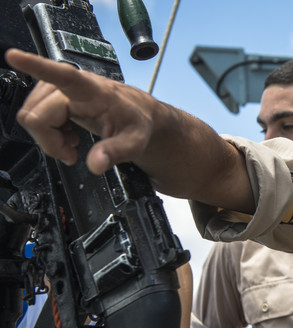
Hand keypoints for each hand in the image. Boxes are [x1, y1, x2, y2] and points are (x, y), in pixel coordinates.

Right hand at [5, 49, 159, 174]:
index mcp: (91, 90)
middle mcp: (71, 86)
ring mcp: (59, 90)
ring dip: (48, 137)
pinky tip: (67, 134)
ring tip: (72, 142)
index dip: (35, 66)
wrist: (136, 114)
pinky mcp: (53, 96)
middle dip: (49, 141)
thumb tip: (95, 164)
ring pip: (31, 116)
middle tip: (72, 153)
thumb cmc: (135, 121)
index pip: (61, 75)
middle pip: (36, 115)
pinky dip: (47, 132)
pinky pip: (34, 116)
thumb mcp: (134, 142)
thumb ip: (115, 152)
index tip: (14, 56)